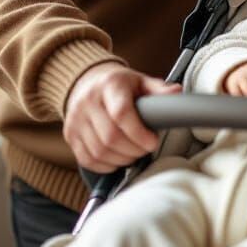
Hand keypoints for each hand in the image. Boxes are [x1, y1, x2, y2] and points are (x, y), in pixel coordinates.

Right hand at [63, 62, 180, 171]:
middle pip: (111, 137)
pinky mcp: (70, 136)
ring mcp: (76, 120)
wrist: (86, 82)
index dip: (139, 133)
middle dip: (134, 149)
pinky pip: (88, 159)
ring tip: (135, 152)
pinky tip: (119, 158)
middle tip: (147, 148)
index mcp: (109, 86)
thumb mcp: (140, 81)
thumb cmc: (119, 85)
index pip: (121, 114)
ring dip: (122, 159)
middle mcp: (88, 102)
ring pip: (99, 152)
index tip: (153, 141)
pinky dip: (107, 165)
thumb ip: (159, 89)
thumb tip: (177, 92)